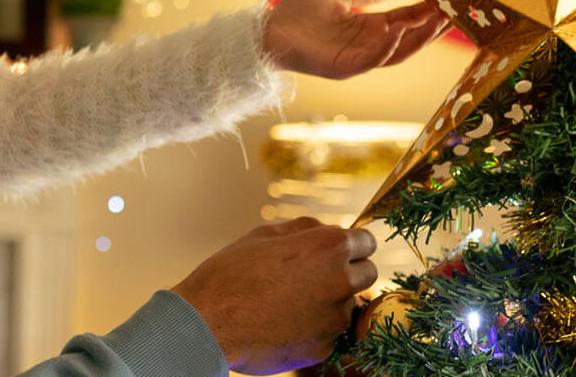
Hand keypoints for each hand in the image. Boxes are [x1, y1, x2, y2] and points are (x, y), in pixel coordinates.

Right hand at [170, 218, 378, 374]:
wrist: (206, 324)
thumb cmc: (229, 274)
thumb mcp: (263, 235)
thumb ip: (305, 228)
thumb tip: (329, 229)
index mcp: (327, 247)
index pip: (367, 241)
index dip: (352, 244)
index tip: (338, 251)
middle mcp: (340, 281)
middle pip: (368, 273)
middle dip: (349, 271)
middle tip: (316, 275)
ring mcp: (334, 318)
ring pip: (349, 305)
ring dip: (332, 301)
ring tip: (292, 301)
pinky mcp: (325, 346)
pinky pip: (331, 332)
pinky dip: (316, 327)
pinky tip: (285, 321)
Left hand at [263, 0, 448, 79]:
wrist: (268, 29)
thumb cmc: (299, 12)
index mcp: (369, 27)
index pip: (407, 20)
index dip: (427, 12)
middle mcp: (368, 45)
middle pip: (409, 39)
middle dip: (433, 27)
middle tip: (456, 12)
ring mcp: (357, 59)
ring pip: (396, 52)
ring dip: (417, 38)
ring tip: (437, 20)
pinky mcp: (342, 69)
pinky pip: (371, 60)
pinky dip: (386, 47)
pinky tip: (398, 30)